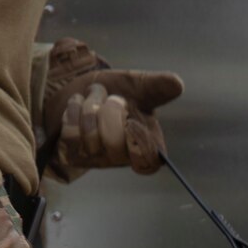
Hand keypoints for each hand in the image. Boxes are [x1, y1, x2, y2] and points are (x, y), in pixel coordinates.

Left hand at [42, 38, 183, 179]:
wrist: (81, 89)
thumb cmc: (115, 91)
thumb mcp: (138, 85)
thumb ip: (158, 86)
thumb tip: (177, 84)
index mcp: (146, 144)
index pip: (149, 163)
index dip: (139, 144)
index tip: (133, 122)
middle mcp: (122, 157)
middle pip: (115, 145)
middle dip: (109, 112)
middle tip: (112, 99)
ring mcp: (96, 158)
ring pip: (90, 137)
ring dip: (90, 106)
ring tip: (94, 99)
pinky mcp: (73, 154)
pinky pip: (70, 135)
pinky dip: (73, 110)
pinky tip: (77, 105)